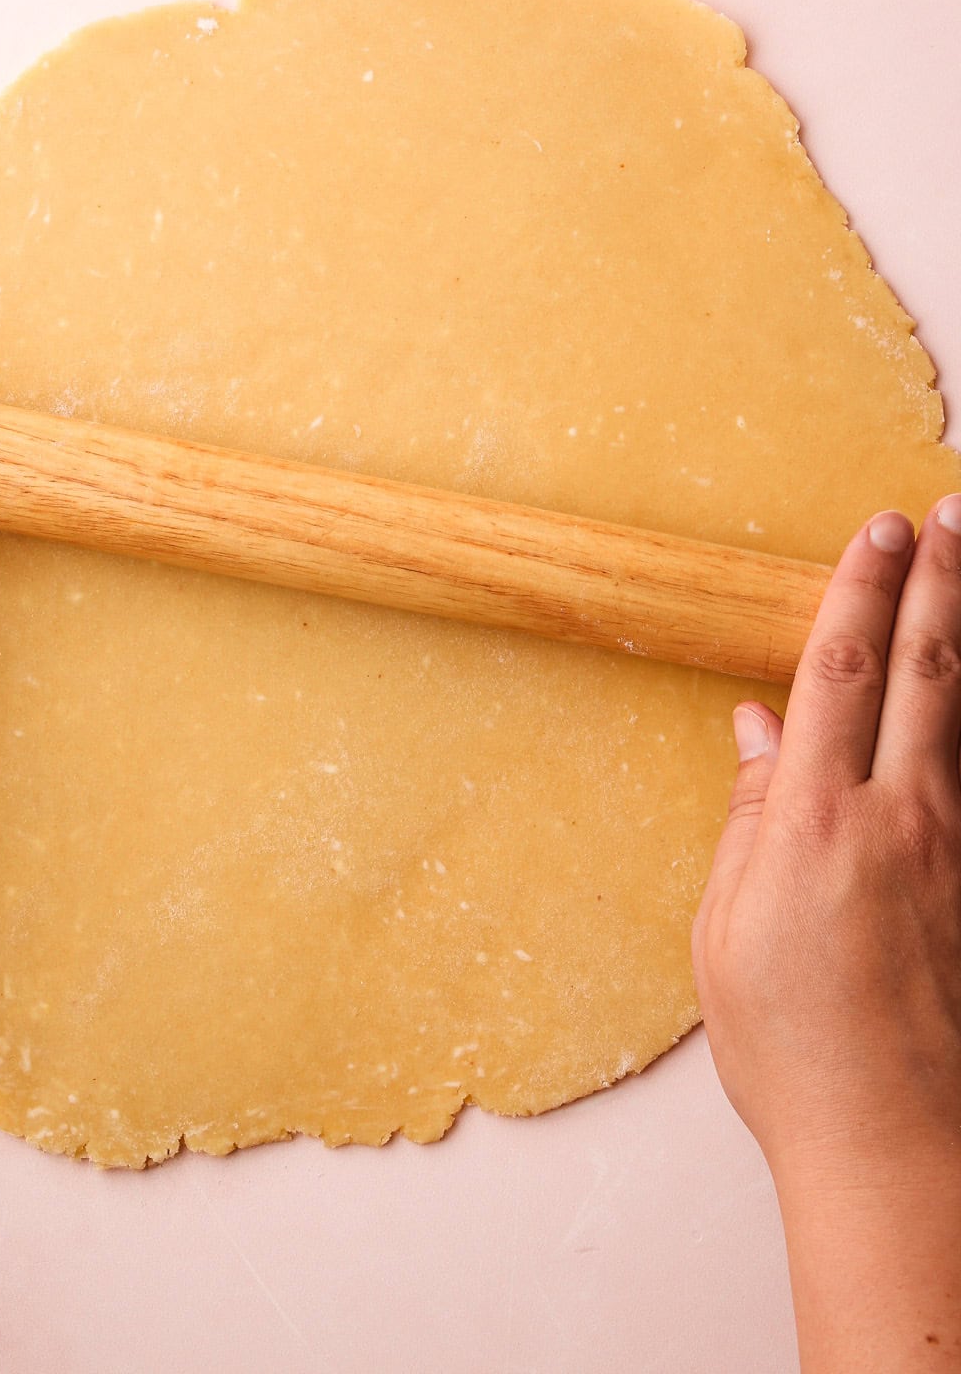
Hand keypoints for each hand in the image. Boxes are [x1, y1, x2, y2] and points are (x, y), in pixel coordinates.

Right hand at [693, 504, 960, 1369]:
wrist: (902, 1153)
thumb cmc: (797, 1056)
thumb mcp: (728, 935)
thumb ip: (749, 818)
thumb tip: (759, 733)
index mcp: (813, 828)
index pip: (839, 676)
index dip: (858, 593)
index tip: (876, 531)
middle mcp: (901, 822)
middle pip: (926, 671)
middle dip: (941, 581)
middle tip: (953, 513)